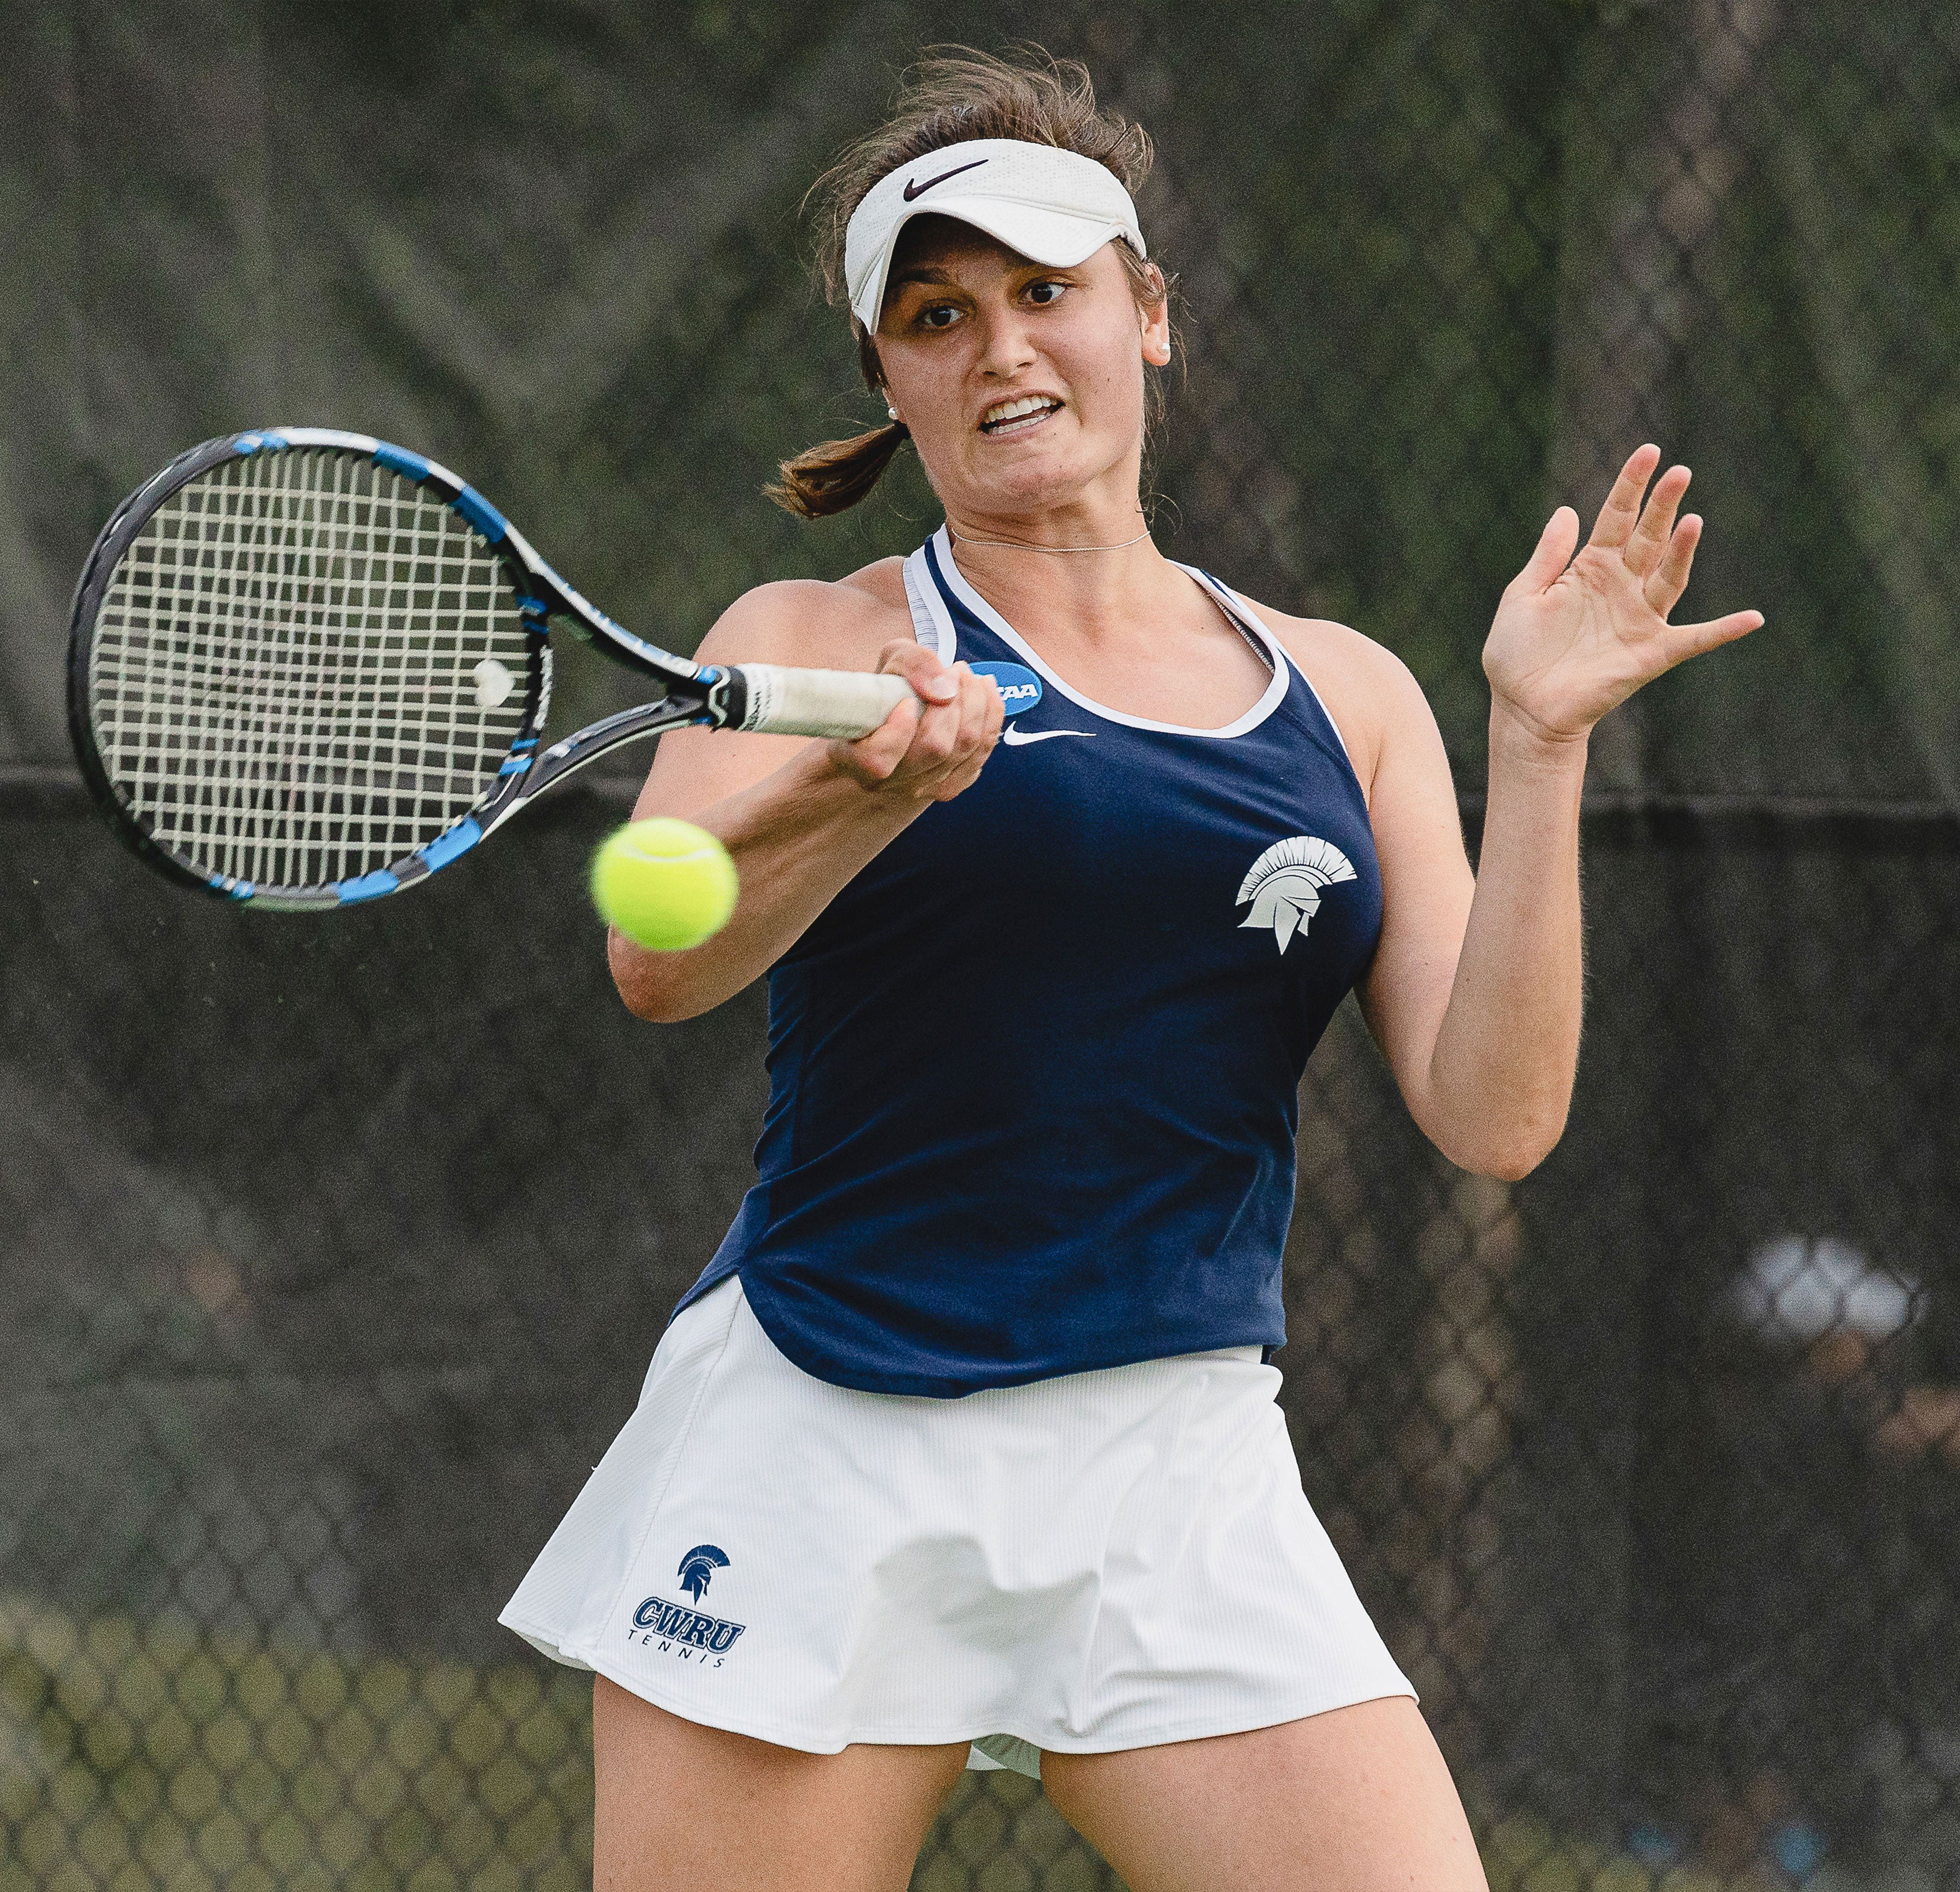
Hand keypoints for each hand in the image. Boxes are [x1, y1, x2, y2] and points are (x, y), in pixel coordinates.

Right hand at [825, 642, 1003, 802]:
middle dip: (954, 700)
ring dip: (975, 702)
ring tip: (967, 675)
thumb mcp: (889, 662)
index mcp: (857, 758)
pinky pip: (982, 753)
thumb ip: (912, 663)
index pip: (878, 761)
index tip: (906, 701)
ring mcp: (923, 788)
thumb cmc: (888, 691)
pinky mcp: (952, 785)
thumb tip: (945, 688)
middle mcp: (890, 782)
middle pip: (934, 747)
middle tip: (954, 669)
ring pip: (963, 749)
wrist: (898, 721)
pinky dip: (991, 715)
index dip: (898, 729)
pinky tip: (985, 689)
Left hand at [1483, 444, 1763, 743]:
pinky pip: (1694, 640)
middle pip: (1648, 538)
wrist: (1522, 709)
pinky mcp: (1649, 653)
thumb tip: (1568, 510)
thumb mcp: (1522, 597)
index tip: (1649, 451)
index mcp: (1590, 568)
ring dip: (1682, 551)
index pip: (1616, 517)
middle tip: (1679, 472)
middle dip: (1662, 506)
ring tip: (1692, 521)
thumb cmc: (1517, 656)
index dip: (1631, 486)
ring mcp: (1639, 619)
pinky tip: (1753, 619)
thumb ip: (1547, 557)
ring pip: (1668, 576)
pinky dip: (1723, 631)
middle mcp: (1621, 587)